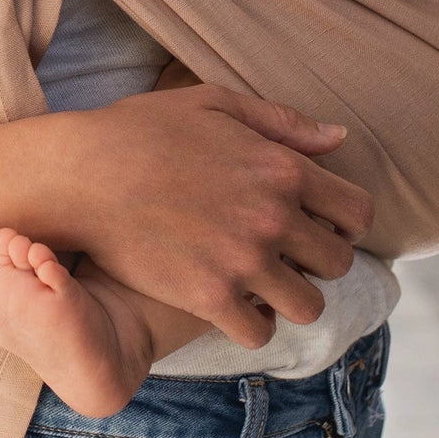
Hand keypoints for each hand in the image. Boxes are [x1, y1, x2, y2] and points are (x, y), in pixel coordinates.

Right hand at [67, 83, 373, 347]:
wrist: (81, 174)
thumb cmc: (143, 131)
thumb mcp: (214, 104)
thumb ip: (282, 123)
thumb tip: (338, 139)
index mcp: (283, 169)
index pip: (357, 212)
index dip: (345, 221)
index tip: (320, 224)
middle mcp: (274, 218)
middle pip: (338, 263)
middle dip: (319, 261)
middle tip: (288, 256)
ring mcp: (244, 262)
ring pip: (309, 306)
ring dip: (291, 298)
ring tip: (263, 285)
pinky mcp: (209, 297)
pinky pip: (260, 332)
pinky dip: (250, 323)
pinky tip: (231, 304)